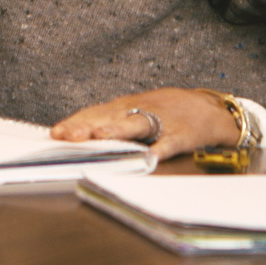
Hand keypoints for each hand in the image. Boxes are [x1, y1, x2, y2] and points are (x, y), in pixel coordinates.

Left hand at [49, 88, 238, 159]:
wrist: (209, 109)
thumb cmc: (167, 112)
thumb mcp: (135, 112)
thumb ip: (109, 122)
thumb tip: (76, 136)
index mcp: (125, 108)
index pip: (95, 113)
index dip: (76, 123)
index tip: (56, 134)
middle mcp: (140, 111)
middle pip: (109, 116)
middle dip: (88, 126)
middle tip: (69, 135)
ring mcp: (162, 121)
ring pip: (136, 124)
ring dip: (118, 129)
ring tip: (102, 135)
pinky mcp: (183, 133)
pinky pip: (171, 141)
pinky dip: (162, 148)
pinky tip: (152, 156)